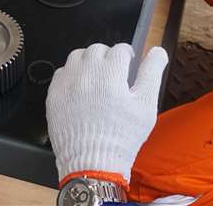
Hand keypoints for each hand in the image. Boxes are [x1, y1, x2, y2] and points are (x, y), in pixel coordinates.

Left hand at [47, 43, 167, 185]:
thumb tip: (158, 51)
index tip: (128, 64)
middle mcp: (86, 74)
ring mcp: (67, 83)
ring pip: (77, 56)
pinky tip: (80, 89)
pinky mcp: (54, 95)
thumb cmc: (122, 137)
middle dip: (108, 57)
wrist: (93, 163)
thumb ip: (152, 73)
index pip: (120, 49)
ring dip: (88, 62)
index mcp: (110, 74)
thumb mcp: (146, 106)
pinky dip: (71, 75)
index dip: (127, 55)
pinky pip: (61, 73)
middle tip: (113, 73)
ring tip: (96, 77)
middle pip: (97, 49)